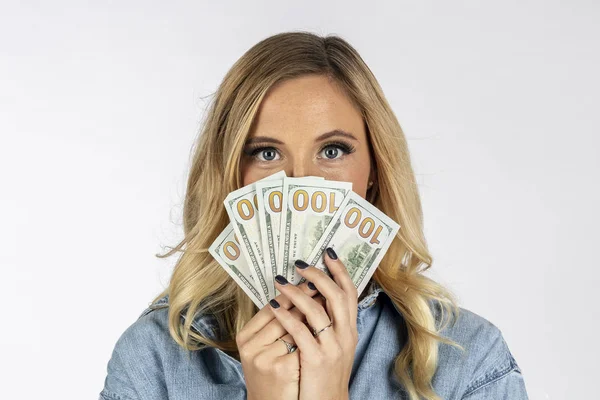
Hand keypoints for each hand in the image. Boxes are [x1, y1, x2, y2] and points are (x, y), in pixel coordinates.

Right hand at [236, 281, 324, 399]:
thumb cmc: (271, 370)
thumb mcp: (266, 346)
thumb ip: (276, 323)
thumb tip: (298, 293)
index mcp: (245, 336)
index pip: (270, 307)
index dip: (291, 293)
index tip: (308, 279)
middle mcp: (251, 346)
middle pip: (281, 315)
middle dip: (303, 299)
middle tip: (320, 284)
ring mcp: (264, 359)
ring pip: (292, 329)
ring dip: (310, 314)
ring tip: (326, 302)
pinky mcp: (281, 370)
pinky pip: (300, 347)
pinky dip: (312, 336)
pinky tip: (323, 327)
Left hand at [270, 248, 357, 399]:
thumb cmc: (326, 372)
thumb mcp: (335, 344)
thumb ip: (330, 321)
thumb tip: (316, 293)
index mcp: (350, 329)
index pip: (350, 292)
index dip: (340, 271)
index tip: (327, 253)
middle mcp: (345, 335)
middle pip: (336, 296)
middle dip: (318, 276)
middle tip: (300, 264)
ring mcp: (332, 348)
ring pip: (317, 311)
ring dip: (296, 293)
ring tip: (279, 282)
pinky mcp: (316, 360)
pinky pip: (300, 331)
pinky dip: (286, 316)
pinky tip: (274, 306)